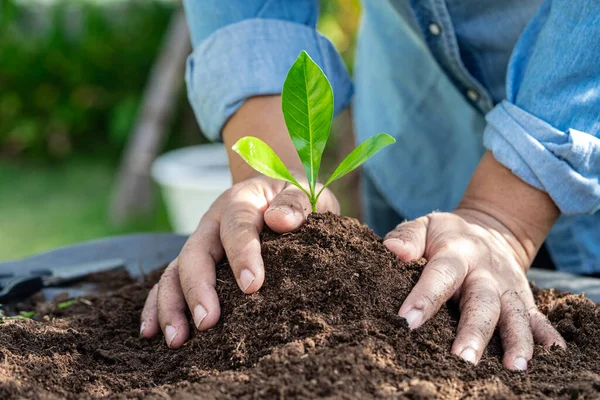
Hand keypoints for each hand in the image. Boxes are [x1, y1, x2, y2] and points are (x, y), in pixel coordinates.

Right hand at [140, 173, 338, 347]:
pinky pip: (168, 283)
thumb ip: (296, 203)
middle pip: (196, 253)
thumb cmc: (291, 199)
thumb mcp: (303, 192)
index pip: (238, 227)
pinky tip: (151, 333)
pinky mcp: (194, 263)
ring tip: (176, 340)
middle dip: (198, 289)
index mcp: (241, 202)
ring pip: (175, 271)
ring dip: (172, 305)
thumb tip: (281, 220)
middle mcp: (212, 223)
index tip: (251, 286)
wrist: (272, 193)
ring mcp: (200, 244)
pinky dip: (156, 306)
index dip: (242, 255)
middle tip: (207, 323)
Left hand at [383, 152, 566, 370]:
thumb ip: (408, 237)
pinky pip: (537, 318)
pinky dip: (546, 335)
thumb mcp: (425, 226)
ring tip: (514, 367)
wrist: (489, 230)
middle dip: (474, 332)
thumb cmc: (446, 236)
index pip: (440, 275)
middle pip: (481, 302)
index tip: (407, 321)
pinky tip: (554, 354)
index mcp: (457, 253)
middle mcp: (485, 272)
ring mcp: (507, 287)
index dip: (424, 297)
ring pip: (514, 315)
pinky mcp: (523, 300)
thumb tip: (392, 250)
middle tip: (462, 359)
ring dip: (516, 341)